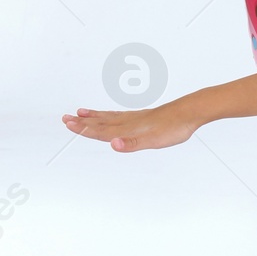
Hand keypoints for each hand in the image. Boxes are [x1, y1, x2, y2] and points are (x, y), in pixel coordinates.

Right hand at [61, 100, 200, 151]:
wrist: (191, 111)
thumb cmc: (174, 127)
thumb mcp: (154, 140)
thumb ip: (132, 144)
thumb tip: (113, 144)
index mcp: (128, 128)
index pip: (101, 130)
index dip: (84, 129)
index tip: (67, 123)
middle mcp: (129, 121)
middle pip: (101, 122)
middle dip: (83, 122)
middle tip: (65, 118)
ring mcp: (136, 118)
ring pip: (109, 117)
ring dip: (94, 116)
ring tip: (81, 112)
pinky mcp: (144, 117)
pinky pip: (121, 115)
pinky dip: (110, 115)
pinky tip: (111, 116)